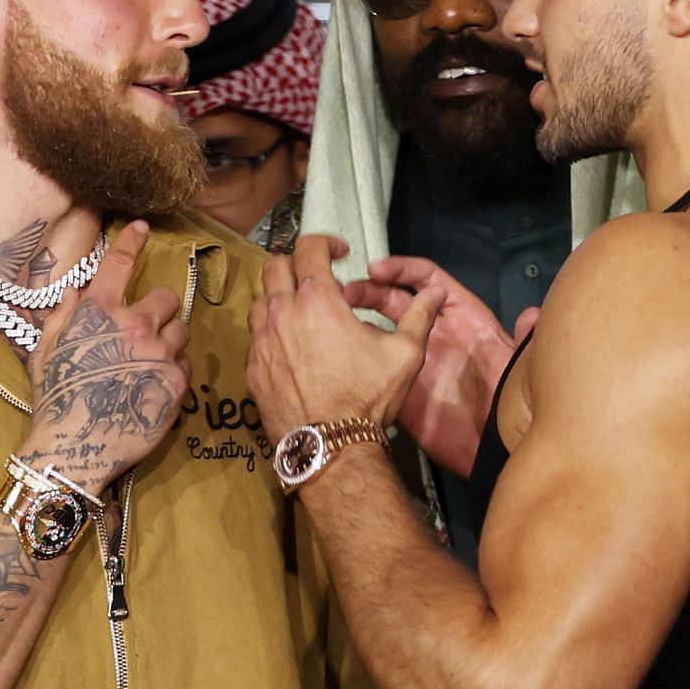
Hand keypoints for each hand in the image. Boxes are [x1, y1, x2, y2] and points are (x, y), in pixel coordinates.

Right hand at [21, 221, 190, 496]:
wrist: (75, 448)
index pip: (120, 263)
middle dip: (160, 308)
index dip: (133, 241)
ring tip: (151, 358)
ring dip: (169, 338)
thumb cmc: (55, 400)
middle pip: (167, 297)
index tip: (143, 229)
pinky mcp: (177, 383)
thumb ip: (62, 317)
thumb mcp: (46, 352)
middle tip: (147, 326)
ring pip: (182, 329)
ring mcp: (160, 354)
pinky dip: (174, 369)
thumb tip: (76, 293)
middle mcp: (135, 325)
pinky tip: (154, 384)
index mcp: (99, 311)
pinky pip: (186, 364)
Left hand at [248, 234, 443, 442]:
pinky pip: (256, 336)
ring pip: (261, 300)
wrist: (330, 447)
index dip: (326, 242)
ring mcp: (261, 341)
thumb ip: (419, 318)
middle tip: (318, 278)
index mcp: (317, 299)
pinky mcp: (252, 367)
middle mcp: (281, 312)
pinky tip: (291, 347)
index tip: (340, 252)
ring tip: (302, 312)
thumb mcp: (405, 354)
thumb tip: (436, 293)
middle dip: (296, 263)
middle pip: (274, 266)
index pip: (309, 247)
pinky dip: (271, 330)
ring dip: (280, 296)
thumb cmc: (368, 397)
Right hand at [346, 256, 534, 475]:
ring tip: (334, 315)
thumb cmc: (506, 406)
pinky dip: (355, 349)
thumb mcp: (520, 368)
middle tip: (346, 292)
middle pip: (395, 297)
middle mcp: (436, 333)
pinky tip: (338, 346)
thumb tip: (534, 317)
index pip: (428, 279)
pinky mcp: (398, 382)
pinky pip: (373, 359)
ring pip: (379, 325)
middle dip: (369, 289)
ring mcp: (414, 357)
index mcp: (464, 318)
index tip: (378, 268)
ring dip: (356, 316)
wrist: (489, 451)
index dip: (403, 269)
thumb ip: (524, 340)